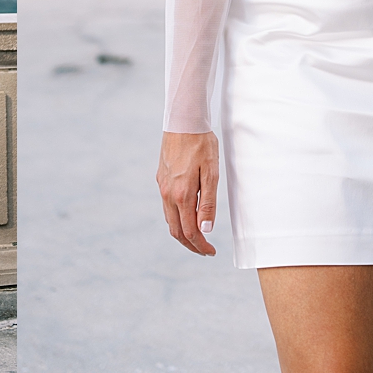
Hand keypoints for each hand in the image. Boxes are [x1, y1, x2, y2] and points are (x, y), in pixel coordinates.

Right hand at [157, 131, 220, 256]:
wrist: (183, 121)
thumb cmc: (201, 144)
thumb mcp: (211, 174)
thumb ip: (208, 203)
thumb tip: (205, 230)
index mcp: (181, 195)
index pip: (190, 231)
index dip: (200, 245)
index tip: (211, 252)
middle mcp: (168, 193)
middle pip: (176, 230)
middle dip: (191, 244)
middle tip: (205, 250)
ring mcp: (162, 186)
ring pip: (169, 219)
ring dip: (182, 232)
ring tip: (198, 236)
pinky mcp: (161, 178)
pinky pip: (166, 206)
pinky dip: (176, 218)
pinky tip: (186, 215)